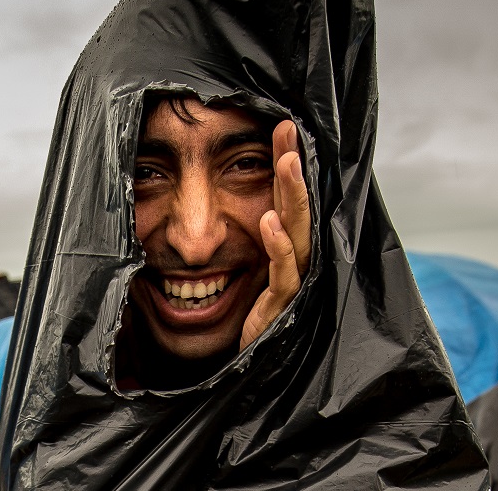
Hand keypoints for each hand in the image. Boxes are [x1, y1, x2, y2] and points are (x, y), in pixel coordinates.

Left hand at [240, 120, 311, 349]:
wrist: (238, 371)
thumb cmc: (236, 316)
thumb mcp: (229, 266)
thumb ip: (228, 232)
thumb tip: (199, 194)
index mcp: (280, 246)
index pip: (287, 197)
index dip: (286, 163)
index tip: (280, 126)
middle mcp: (293, 261)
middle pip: (298, 207)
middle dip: (293, 168)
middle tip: (288, 131)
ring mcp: (291, 284)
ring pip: (298, 234)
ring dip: (291, 197)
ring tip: (286, 163)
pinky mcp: (281, 308)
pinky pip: (284, 274)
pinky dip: (277, 247)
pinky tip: (266, 222)